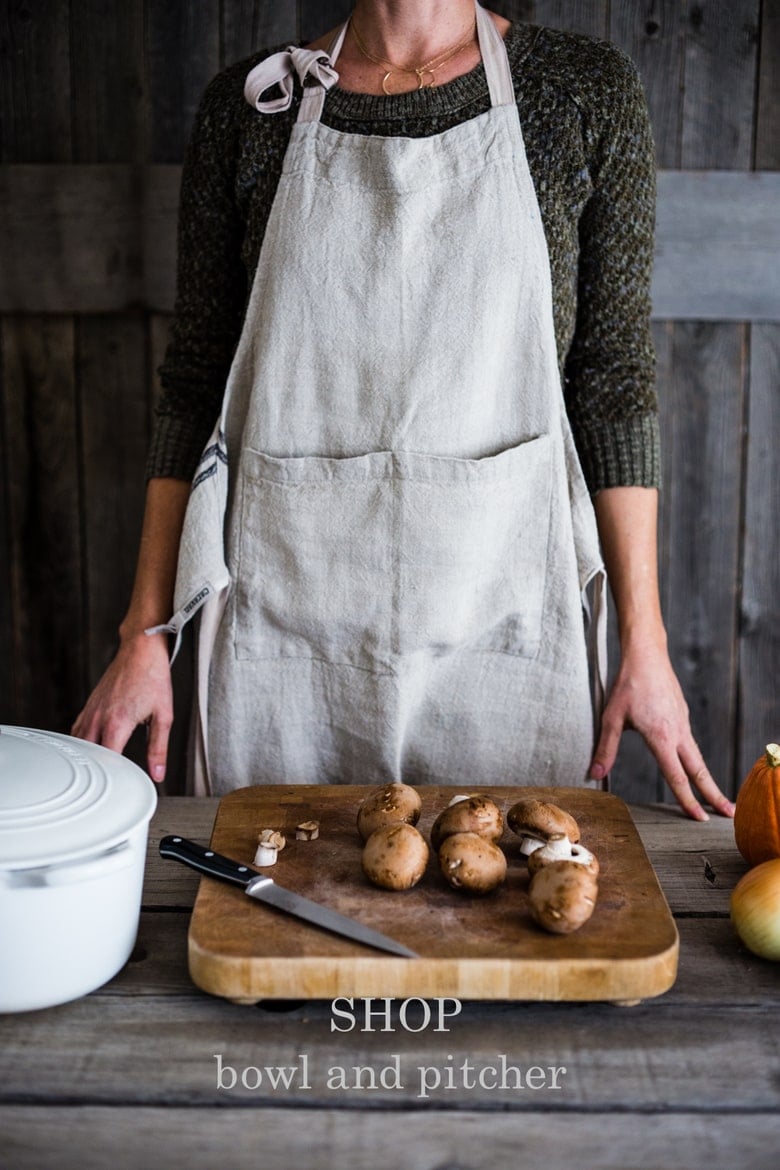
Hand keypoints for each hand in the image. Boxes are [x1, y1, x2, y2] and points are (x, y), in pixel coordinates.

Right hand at [71, 632, 172, 782]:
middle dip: (95, 772)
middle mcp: (100, 718)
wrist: (140, 649)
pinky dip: (80, 743)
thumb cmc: (153, 677)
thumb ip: (159, 747)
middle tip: (105, 786)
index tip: (119, 787)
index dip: (112, 777)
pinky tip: (88, 749)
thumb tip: (158, 773)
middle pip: (88, 755)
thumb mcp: (164, 715)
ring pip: (79, 743)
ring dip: (86, 758)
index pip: (108, 761)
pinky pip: (77, 730)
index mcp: (118, 722)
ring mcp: (91, 710)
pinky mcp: (89, 704)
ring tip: (94, 772)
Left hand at [588, 638, 735, 820]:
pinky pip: (691, 742)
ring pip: (697, 757)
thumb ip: (605, 749)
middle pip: (700, 770)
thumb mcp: (611, 718)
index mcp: (662, 737)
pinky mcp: (682, 714)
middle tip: (729, 814)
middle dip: (714, 794)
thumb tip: (595, 775)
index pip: (677, 776)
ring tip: (715, 797)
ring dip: (707, 778)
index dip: (688, 800)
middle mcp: (678, 732)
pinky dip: (696, 759)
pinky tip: (692, 765)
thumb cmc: (628, 685)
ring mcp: (683, 723)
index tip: (699, 818)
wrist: (647, 655)